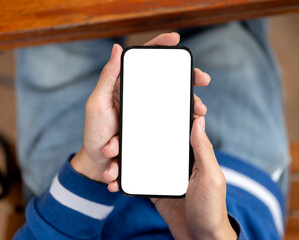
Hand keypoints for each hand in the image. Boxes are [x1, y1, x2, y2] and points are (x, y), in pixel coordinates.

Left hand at [70, 33, 208, 185]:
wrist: (99, 164)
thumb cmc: (95, 132)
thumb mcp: (97, 103)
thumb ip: (107, 77)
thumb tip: (117, 49)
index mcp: (125, 86)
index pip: (144, 62)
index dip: (160, 47)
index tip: (176, 40)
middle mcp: (139, 97)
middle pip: (166, 81)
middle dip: (187, 77)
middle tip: (203, 80)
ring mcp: (148, 113)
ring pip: (174, 103)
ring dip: (190, 104)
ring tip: (198, 111)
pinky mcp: (152, 129)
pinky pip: (171, 124)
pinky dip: (183, 125)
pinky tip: (192, 125)